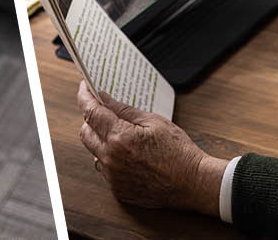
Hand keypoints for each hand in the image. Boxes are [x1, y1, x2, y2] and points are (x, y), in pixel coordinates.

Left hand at [77, 81, 225, 215]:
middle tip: (104, 111)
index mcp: (120, 137)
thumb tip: (104, 99)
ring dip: (100, 140)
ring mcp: (113, 177)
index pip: (91, 112)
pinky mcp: (118, 190)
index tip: (84, 87)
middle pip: (85, 132)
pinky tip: (126, 154)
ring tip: (119, 134)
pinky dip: (109, 158)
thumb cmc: (178, 151)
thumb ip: (124, 110)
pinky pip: (104, 169)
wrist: (193, 183)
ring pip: (93, 152)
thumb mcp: (153, 121)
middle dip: (91, 119)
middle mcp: (111, 159)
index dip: (85, 97)